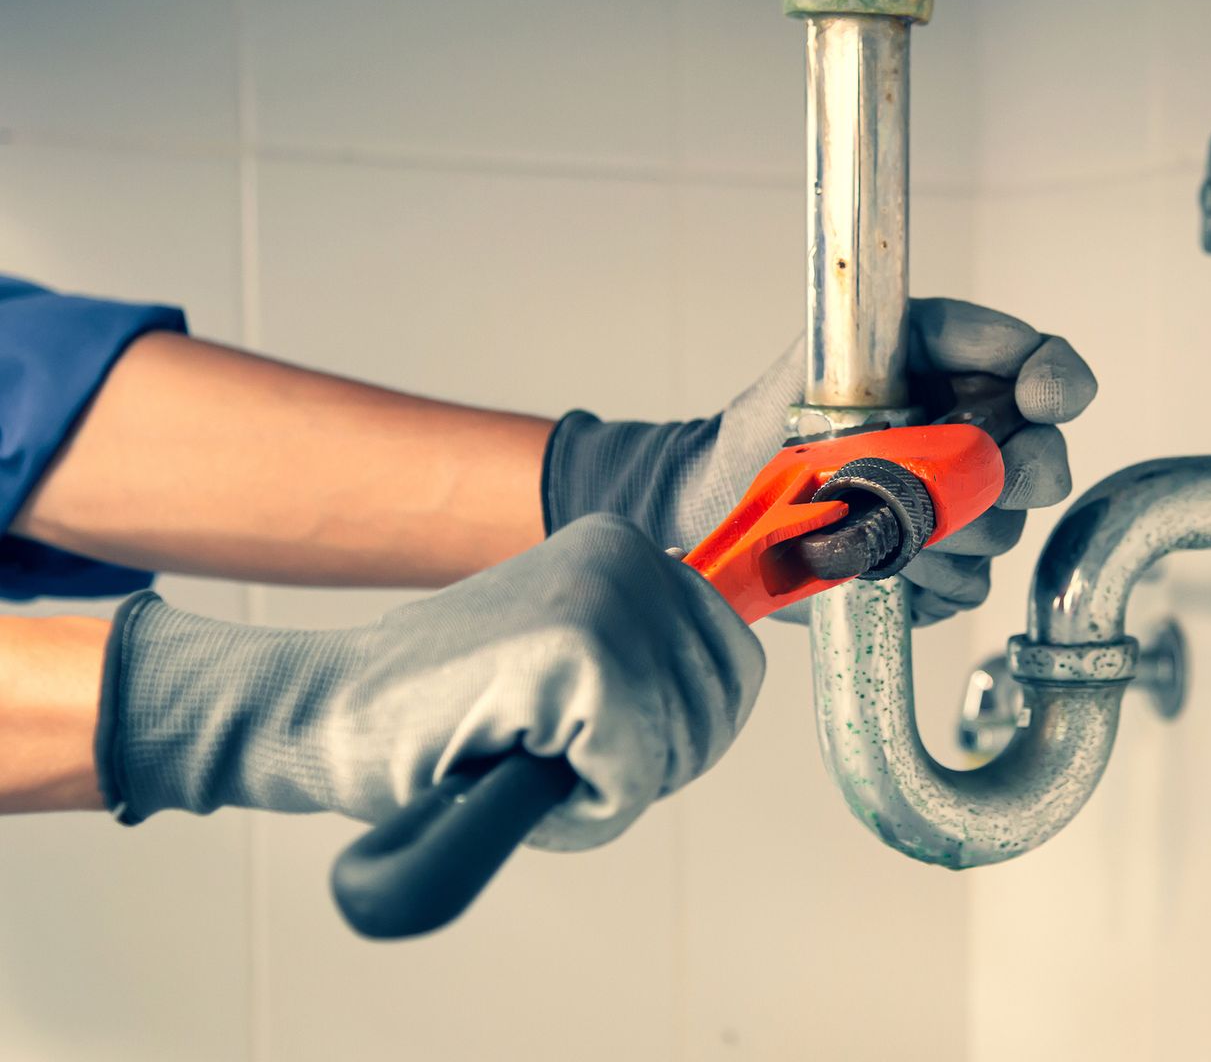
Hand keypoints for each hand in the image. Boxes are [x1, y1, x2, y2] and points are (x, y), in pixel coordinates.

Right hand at [96, 515, 763, 849]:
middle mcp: (627, 554)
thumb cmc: (444, 714)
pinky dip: (580, 811)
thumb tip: (732, 688)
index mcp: (630, 548)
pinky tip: (511, 769)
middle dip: (647, 765)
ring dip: (605, 790)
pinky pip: (633, 777)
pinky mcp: (577, 652)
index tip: (595, 739)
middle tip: (550, 755)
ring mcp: (605, 596)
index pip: (735, 665)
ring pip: (679, 748)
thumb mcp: (571, 663)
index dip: (676, 733)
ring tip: (524, 754)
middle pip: (718, 708)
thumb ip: (653, 663)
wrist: (325, 716)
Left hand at [543, 299, 1096, 623]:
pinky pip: (970, 585)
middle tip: (976, 475)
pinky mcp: (947, 574)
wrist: (719, 508)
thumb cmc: (768, 425)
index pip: (1043, 366)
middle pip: (1045, 457)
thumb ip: (901, 345)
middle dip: (1017, 469)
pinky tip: (875, 558)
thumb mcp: (827, 363)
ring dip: (942, 529)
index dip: (1058, 382)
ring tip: (873, 515)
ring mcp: (966, 511)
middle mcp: (974, 439)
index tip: (1042, 400)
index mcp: (954, 372)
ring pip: (1005, 528)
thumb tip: (982, 350)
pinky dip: (922, 578)